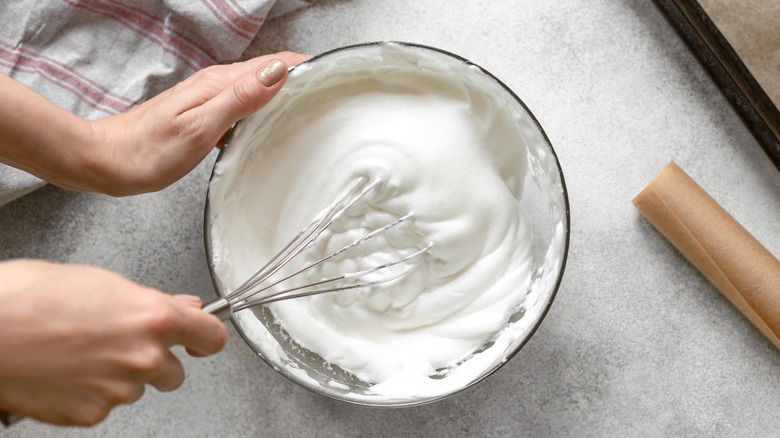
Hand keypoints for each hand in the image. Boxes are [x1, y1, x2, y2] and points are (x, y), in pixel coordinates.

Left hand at [0, 52, 308, 195]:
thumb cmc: (149, 151)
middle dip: (303, 75)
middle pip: (269, 71)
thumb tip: (276, 73)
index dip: (305, 66)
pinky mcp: (206, 113)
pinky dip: (266, 106)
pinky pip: (245, 103)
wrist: (110, 161)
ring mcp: (210, 97)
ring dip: (286, 90)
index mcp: (219, 83)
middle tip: (333, 90)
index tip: (333, 74)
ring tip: (313, 103)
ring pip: (258, 86)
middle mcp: (216, 84)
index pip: (273, 63)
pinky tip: (273, 122)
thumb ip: (240, 98)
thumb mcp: (200, 126)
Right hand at [0, 260, 226, 425]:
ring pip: (137, 388)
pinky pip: (106, 406)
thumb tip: (180, 305)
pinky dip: (92, 394)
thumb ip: (149, 300)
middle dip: (157, 360)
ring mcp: (119, 390)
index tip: (200, 338)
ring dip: (121, 376)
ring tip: (82, 354)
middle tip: (121, 344)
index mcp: (153, 317)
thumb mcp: (100, 281)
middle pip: (175, 371)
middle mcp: (144, 357)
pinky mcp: (92, 415)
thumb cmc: (29, 297)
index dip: (205, 336)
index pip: (210, 335)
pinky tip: (67, 373)